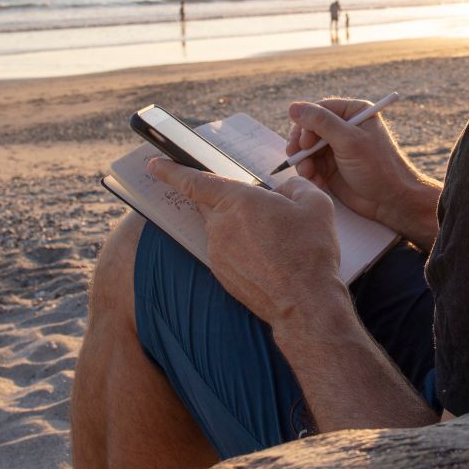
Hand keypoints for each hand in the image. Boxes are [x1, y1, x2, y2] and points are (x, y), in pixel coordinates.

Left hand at [145, 158, 344, 328]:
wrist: (304, 304)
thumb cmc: (309, 251)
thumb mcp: (315, 204)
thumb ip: (294, 186)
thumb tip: (284, 190)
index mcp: (238, 201)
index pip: (194, 181)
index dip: (171, 170)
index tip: (153, 164)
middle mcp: (220, 225)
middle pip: (212, 204)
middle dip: (227, 202)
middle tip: (256, 210)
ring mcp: (218, 253)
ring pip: (223, 229)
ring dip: (241, 229)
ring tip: (277, 241)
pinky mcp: (222, 275)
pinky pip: (228, 252)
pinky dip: (244, 250)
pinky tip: (270, 258)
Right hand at [286, 99, 440, 247]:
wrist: (392, 201)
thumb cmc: (378, 167)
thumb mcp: (349, 141)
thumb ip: (321, 123)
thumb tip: (292, 107)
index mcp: (353, 112)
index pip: (318, 110)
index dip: (306, 124)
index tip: (303, 143)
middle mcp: (343, 127)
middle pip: (308, 129)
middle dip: (300, 144)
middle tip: (296, 157)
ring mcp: (336, 148)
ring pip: (306, 149)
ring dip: (303, 161)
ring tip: (308, 174)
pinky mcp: (331, 167)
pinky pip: (310, 165)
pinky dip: (309, 174)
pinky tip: (317, 183)